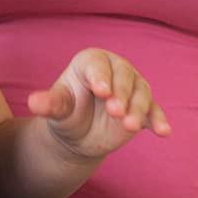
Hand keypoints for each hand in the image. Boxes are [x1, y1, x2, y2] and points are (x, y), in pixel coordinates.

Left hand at [27, 48, 170, 159]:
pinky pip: (154, 111)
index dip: (100, 77)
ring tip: (130, 126)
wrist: (80, 134)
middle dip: (121, 94)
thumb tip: (33, 103)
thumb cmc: (67, 113)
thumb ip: (50, 104)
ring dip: (138, 108)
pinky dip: (159, 120)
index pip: (98, 65)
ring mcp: (132, 88)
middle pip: (124, 76)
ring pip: (141, 93)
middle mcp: (115, 69)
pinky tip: (164, 132)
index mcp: (91, 62)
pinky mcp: (143, 108)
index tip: (101, 91)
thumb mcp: (58, 109)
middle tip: (115, 111)